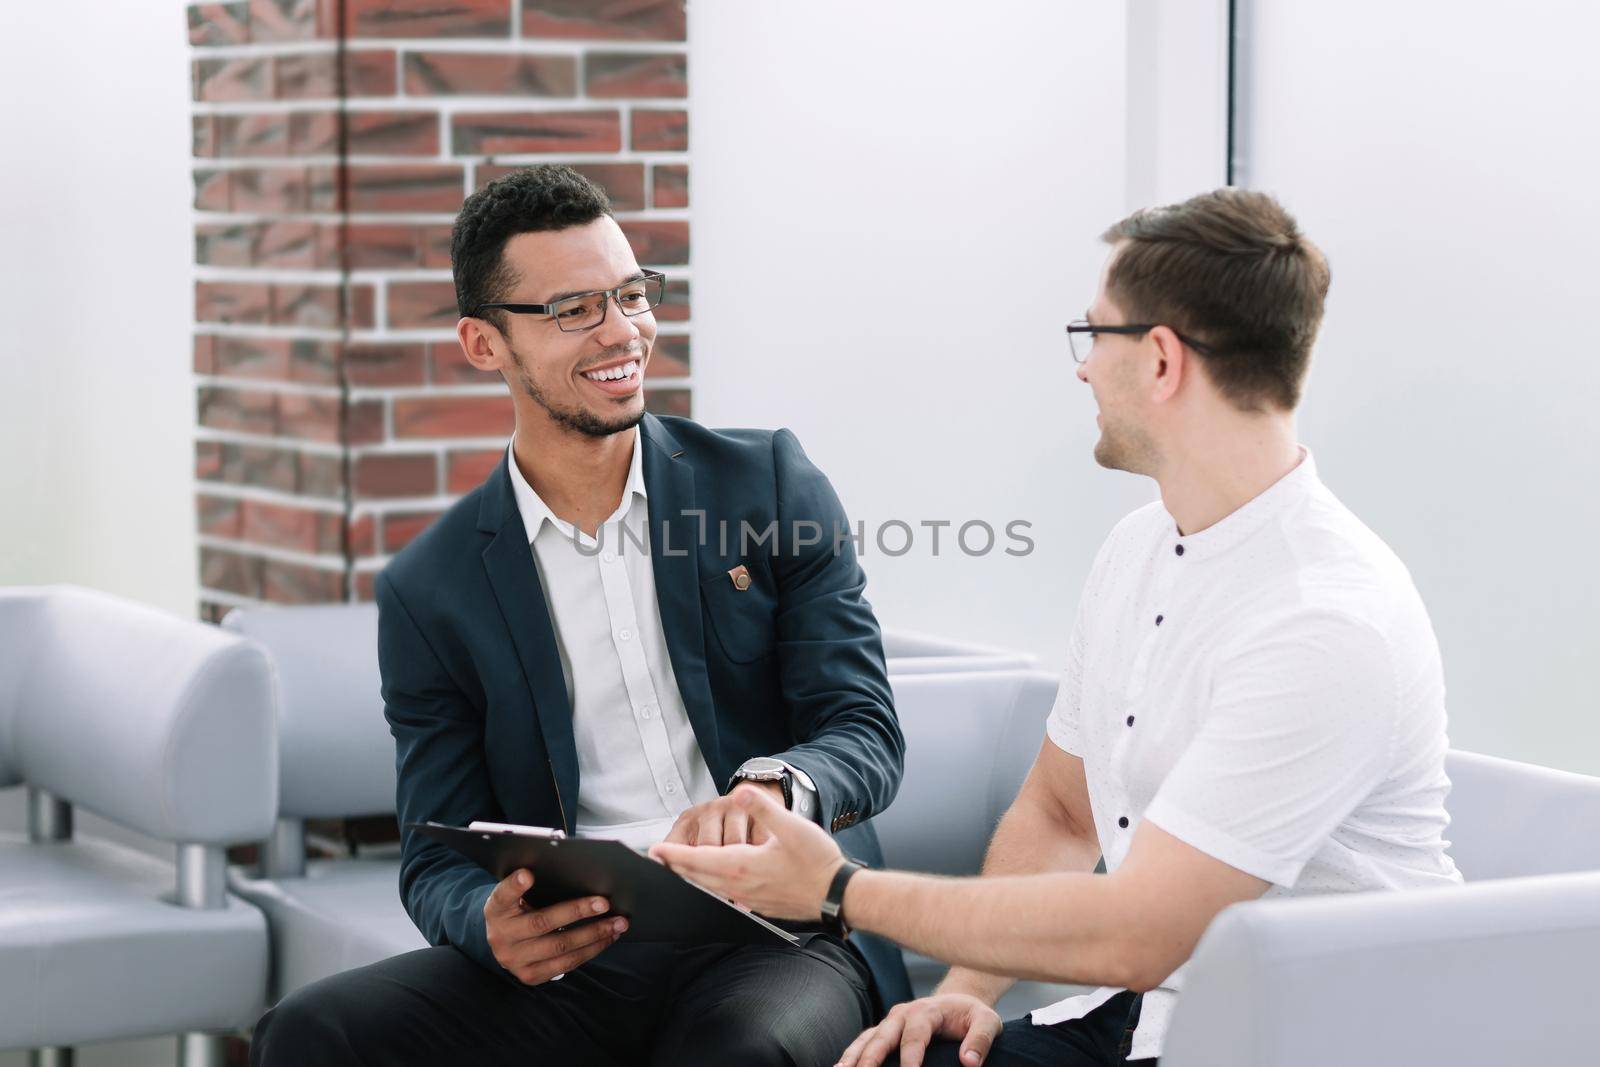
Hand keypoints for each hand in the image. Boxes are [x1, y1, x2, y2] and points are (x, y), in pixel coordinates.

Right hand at [482, 868, 628, 984]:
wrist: (503, 942)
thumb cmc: (518, 909)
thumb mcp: (516, 895)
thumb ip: (534, 885)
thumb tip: (574, 871)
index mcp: (496, 909)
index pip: (502, 895)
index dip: (514, 886)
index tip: (527, 874)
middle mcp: (501, 936)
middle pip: (542, 923)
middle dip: (577, 912)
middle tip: (605, 903)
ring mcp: (515, 960)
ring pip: (560, 948)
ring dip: (594, 935)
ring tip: (617, 923)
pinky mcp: (530, 975)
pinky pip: (566, 964)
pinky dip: (591, 950)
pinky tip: (607, 938)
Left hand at [649, 786, 842, 918]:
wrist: (838, 895)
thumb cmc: (818, 861)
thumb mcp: (792, 827)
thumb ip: (763, 808)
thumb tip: (739, 792)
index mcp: (742, 865)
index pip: (698, 859)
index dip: (673, 854)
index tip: (653, 850)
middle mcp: (739, 885)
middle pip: (697, 877)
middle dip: (675, 867)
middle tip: (656, 860)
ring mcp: (748, 898)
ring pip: (709, 889)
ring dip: (691, 878)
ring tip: (677, 869)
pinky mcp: (758, 904)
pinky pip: (724, 896)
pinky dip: (709, 887)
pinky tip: (710, 882)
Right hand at [837, 993, 1002, 1066]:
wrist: (959, 1002)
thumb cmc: (972, 1015)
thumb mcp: (987, 1021)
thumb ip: (980, 1040)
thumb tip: (969, 1062)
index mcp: (927, 1010)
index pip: (916, 1034)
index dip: (911, 1054)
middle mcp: (903, 1013)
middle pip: (883, 1035)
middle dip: (872, 1057)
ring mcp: (891, 1022)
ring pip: (868, 1039)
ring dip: (853, 1056)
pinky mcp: (884, 1031)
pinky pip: (864, 1042)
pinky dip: (851, 1054)